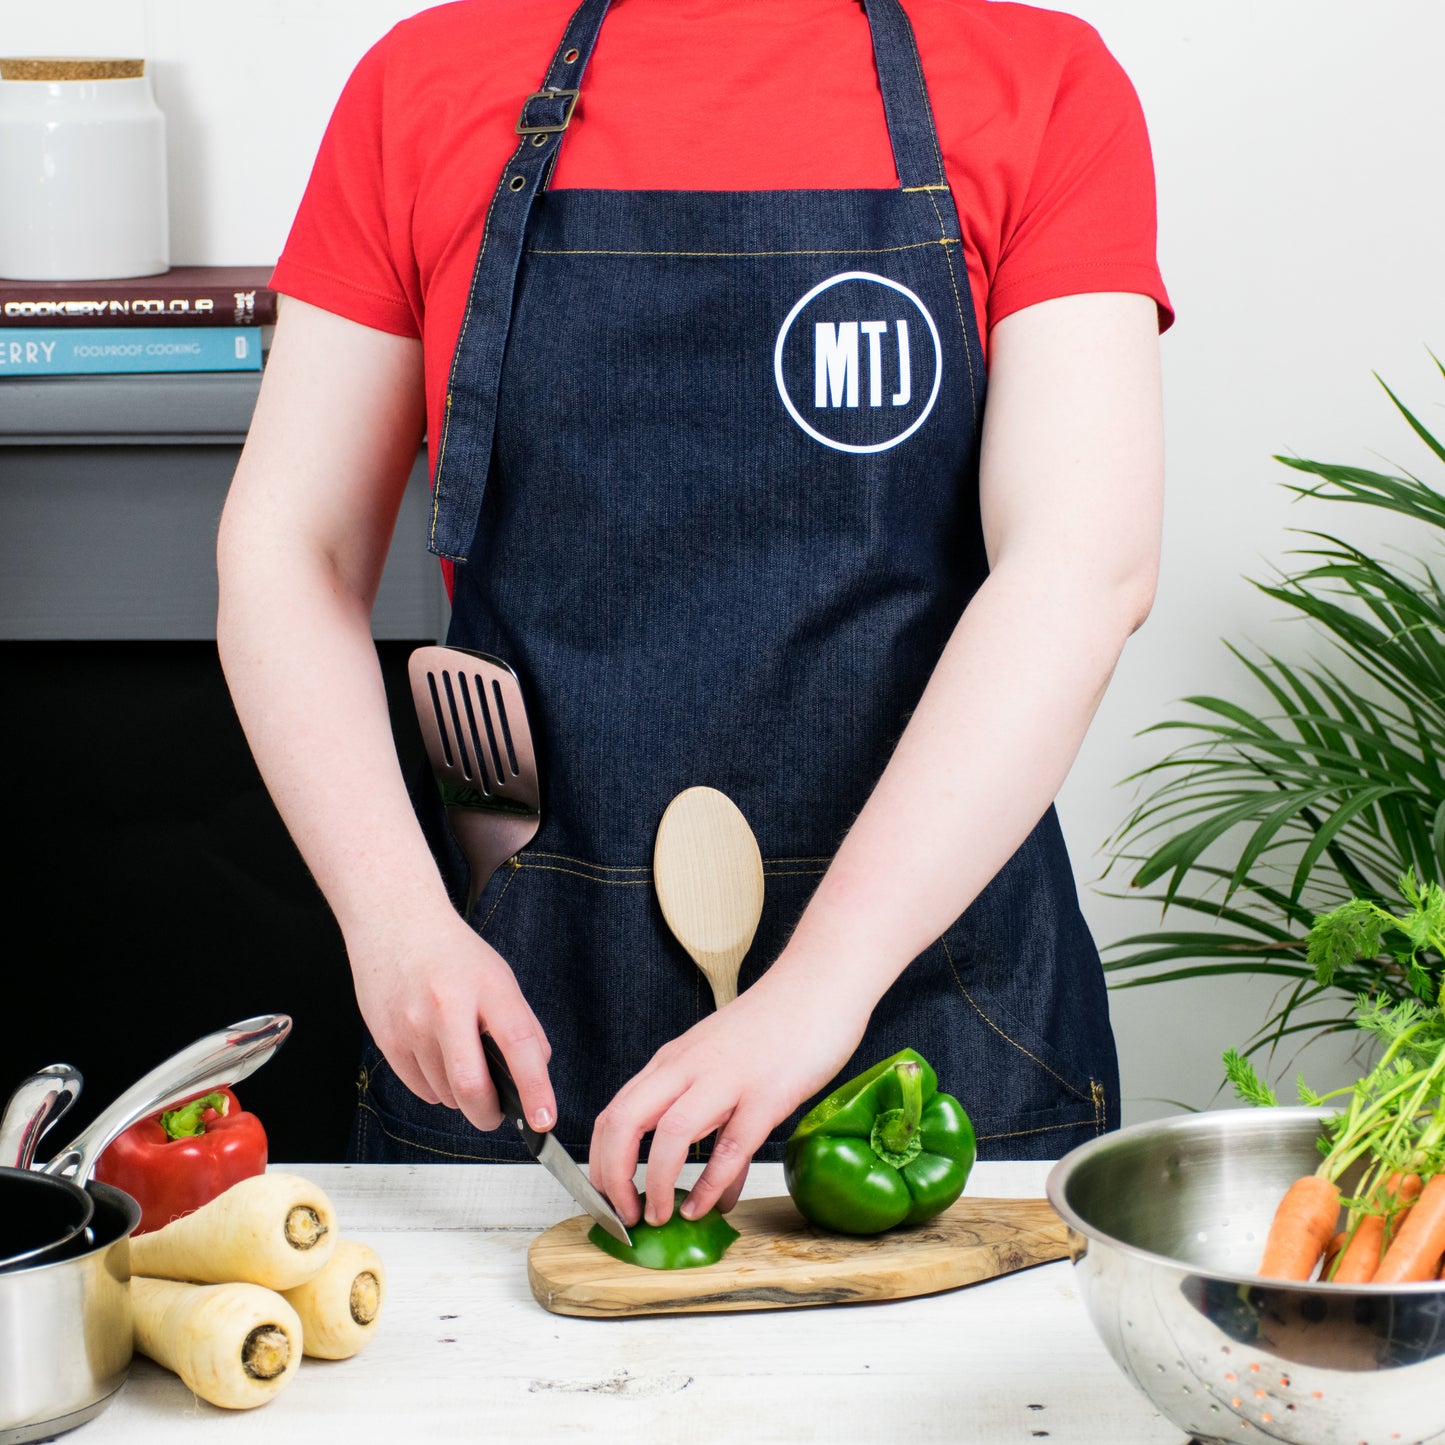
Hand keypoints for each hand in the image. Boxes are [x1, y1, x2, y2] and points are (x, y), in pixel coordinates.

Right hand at [347, 903, 554, 1134]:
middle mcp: (447, 1007)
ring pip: (446, 1094)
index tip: (544, 1119)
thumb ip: (521, 1025)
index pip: (518, 1044)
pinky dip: (437, 1089)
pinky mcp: (387, 1040)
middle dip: (489, 1114)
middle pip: (471, 1086)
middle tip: (497, 1114)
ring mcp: (413, 1026)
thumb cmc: (453, 954)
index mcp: (487, 988)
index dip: (535, 1087)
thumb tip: (537, 1073)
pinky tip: (437, 1059)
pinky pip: (420, 1090)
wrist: (396, 924)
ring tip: (460, 1061)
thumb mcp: (499, 978)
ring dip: (461, 1097)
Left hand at [588, 970, 867, 1227]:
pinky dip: (712, 1184)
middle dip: (611, 1178)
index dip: (600, 1164)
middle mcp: (688, 1068)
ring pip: (670, 1135)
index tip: (610, 1201)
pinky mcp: (767, 1094)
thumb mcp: (725, 1070)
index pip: (613, 1114)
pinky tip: (707, 1208)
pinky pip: (731, 1147)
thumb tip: (710, 1191)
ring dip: (657, 1185)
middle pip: (623, 1123)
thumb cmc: (774, 1026)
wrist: (818, 983)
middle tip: (623, 1216)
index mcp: (672, 1063)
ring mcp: (726, 1079)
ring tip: (659, 1218)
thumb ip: (714, 1125)